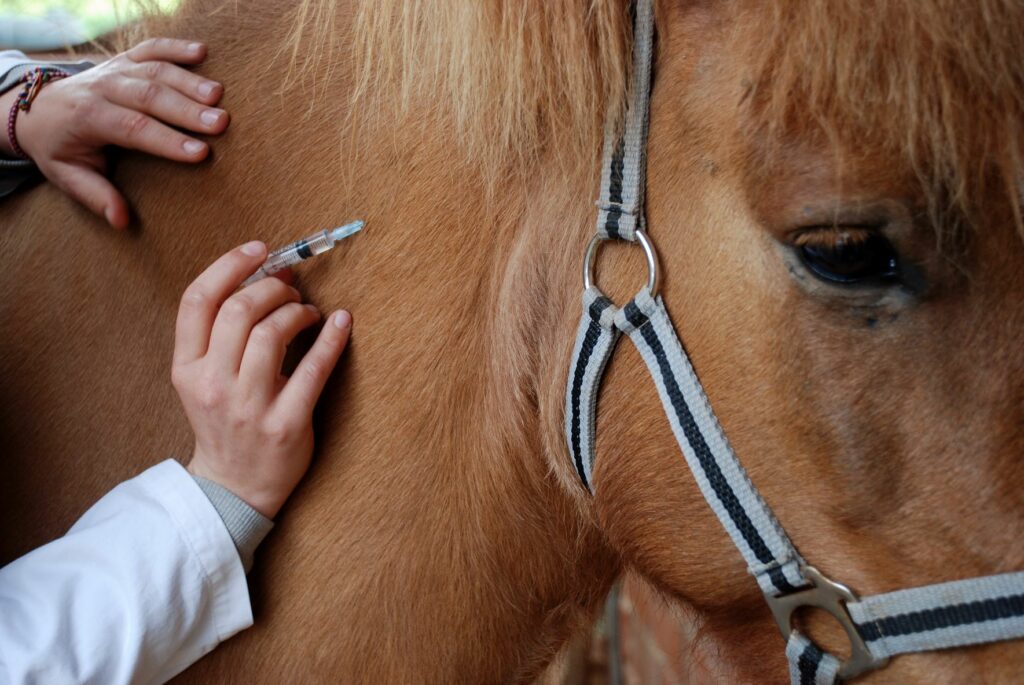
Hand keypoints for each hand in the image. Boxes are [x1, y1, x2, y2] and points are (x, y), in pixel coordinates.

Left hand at [4, 38, 228, 228]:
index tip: (200, 153)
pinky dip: (177, 47)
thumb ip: (95, 196)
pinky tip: (202, 52)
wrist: (37, 108)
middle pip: (149, 95)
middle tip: (221, 123)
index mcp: (88, 116)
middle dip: (187, 110)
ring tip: (219, 98)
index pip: (133, 127)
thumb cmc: (59, 148)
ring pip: (155, 70)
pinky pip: (152, 48)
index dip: (167, 140)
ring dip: (189, 82)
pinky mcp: (126, 59)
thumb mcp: (67, 176)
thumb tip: (121, 220)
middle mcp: (103, 87)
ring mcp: (115, 68)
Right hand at [172, 242, 351, 517]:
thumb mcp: (200, 379)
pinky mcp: (286, 424)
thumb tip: (259, 273)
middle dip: (271, 286)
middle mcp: (212, 384)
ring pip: (272, 332)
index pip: (197, 301)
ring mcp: (248, 406)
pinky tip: (341, 322)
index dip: (229, 265)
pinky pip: (314, 369)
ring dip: (298, 310)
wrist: (233, 487)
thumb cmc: (223, 421)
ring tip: (308, 313)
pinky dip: (332, 338)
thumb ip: (217, 334)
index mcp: (186, 368)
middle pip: (238, 310)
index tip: (259, 250)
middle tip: (291, 287)